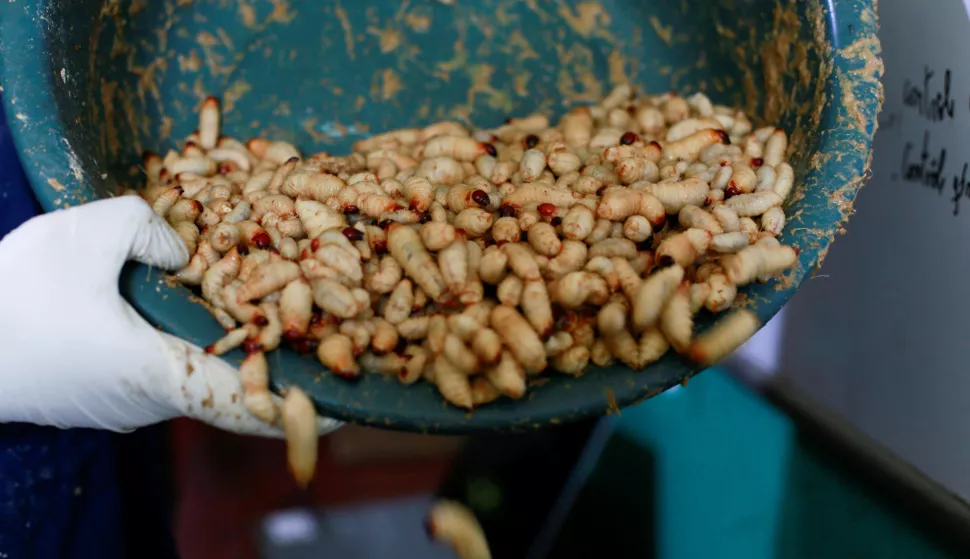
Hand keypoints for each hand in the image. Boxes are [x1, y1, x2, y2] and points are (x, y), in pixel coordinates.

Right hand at [0, 196, 340, 436]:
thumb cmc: (11, 299)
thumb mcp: (83, 236)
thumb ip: (149, 228)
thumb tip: (185, 249)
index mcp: (157, 374)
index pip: (248, 403)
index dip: (302, 407)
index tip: (347, 410)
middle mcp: (150, 399)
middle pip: (232, 385)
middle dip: (277, 362)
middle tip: (323, 336)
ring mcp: (127, 399)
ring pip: (198, 371)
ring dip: (235, 347)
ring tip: (275, 311)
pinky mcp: (106, 388)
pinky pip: (165, 364)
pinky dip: (196, 341)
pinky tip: (204, 308)